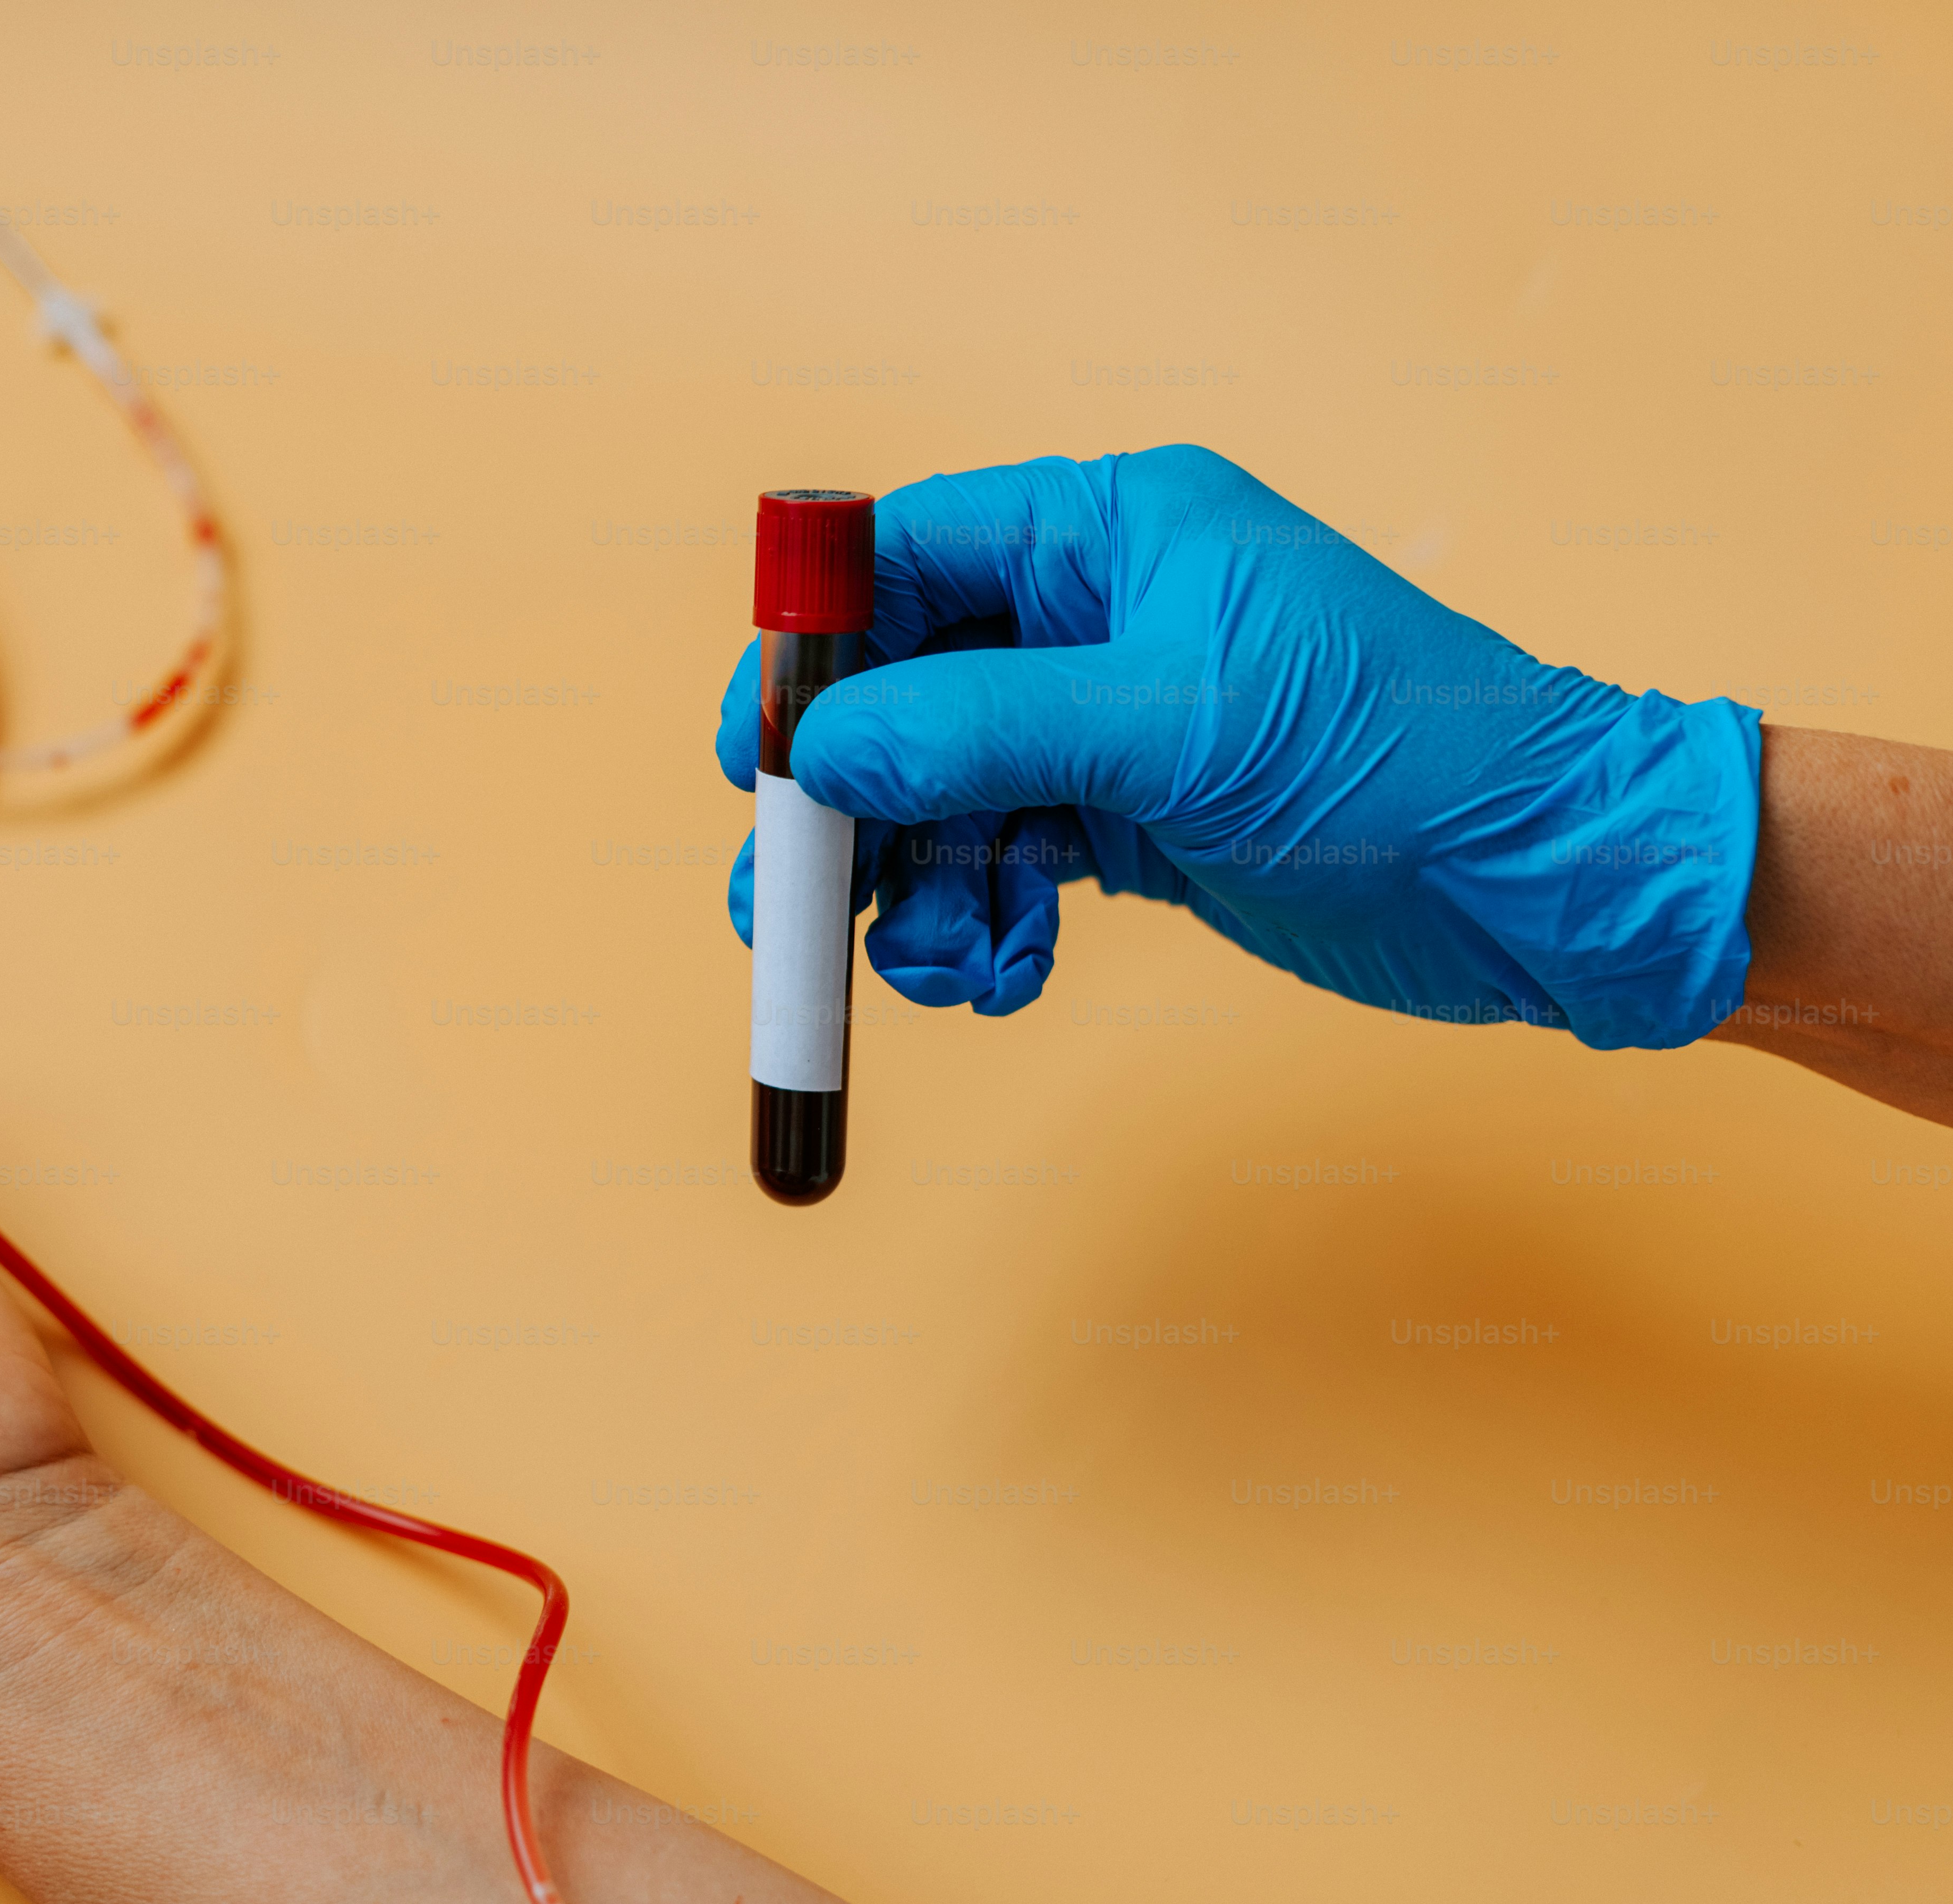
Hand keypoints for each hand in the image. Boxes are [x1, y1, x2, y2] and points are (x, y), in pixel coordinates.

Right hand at [718, 444, 1764, 1049]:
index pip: (907, 559)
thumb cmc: (1400, 759)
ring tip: (949, 967)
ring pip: (938, 800)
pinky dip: (982, 926)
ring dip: (917, 894)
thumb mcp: (1174, 728)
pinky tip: (1007, 971)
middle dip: (847, 810)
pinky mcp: (1129, 823)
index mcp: (1112, 531)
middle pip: (901, 696)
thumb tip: (828, 753)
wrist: (1542, 882)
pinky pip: (999, 866)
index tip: (762, 758)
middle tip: (790, 907)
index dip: (817, 653)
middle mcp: (1098, 615)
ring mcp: (1109, 725)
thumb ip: (985, 730)